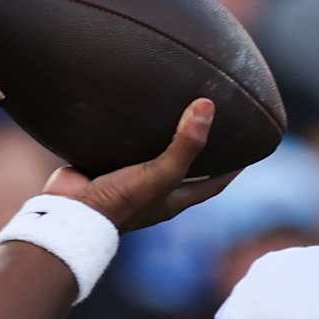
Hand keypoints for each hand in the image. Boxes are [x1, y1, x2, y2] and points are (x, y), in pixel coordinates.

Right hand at [44, 101, 234, 233]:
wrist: (71, 212)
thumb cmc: (119, 201)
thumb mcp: (159, 173)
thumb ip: (184, 145)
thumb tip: (208, 107)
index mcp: (172, 199)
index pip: (212, 184)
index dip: (231, 168)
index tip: (248, 147)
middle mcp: (153, 192)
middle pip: (185, 169)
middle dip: (198, 149)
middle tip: (211, 120)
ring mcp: (128, 180)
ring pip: (152, 154)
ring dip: (161, 136)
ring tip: (173, 106)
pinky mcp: (103, 166)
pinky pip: (121, 145)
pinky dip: (128, 130)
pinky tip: (129, 108)